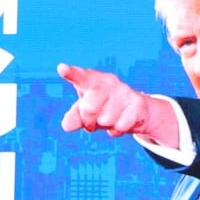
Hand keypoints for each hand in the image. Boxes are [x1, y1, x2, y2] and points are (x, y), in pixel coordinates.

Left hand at [57, 63, 178, 144]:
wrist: (136, 111)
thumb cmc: (104, 107)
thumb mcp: (85, 112)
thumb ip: (74, 117)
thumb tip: (66, 125)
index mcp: (92, 80)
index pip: (80, 77)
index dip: (71, 73)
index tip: (62, 68)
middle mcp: (108, 81)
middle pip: (89, 108)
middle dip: (89, 121)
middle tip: (93, 121)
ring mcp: (124, 91)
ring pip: (105, 120)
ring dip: (106, 126)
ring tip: (111, 118)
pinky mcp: (137, 103)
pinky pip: (120, 126)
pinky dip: (117, 130)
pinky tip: (122, 121)